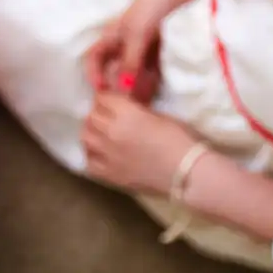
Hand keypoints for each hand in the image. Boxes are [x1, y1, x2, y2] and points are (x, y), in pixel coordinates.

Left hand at [81, 92, 200, 195]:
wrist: (187, 173)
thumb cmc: (181, 140)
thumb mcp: (161, 115)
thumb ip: (139, 110)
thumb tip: (128, 109)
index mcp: (126, 113)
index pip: (103, 98)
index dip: (106, 97)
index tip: (111, 99)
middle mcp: (111, 132)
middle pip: (91, 116)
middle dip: (98, 112)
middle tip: (108, 115)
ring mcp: (107, 155)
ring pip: (85, 136)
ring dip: (92, 131)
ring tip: (102, 133)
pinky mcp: (109, 175)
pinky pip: (89, 162)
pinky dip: (92, 154)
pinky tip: (101, 153)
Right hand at [84, 0, 199, 101]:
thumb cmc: (155, 3)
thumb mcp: (139, 33)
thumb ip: (131, 61)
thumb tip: (123, 89)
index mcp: (115, 33)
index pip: (94, 57)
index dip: (93, 74)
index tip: (103, 91)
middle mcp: (127, 38)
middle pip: (116, 66)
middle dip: (119, 84)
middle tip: (129, 102)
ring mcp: (146, 40)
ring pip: (136, 68)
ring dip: (138, 82)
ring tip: (145, 98)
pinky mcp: (163, 42)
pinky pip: (154, 64)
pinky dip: (154, 75)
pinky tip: (159, 86)